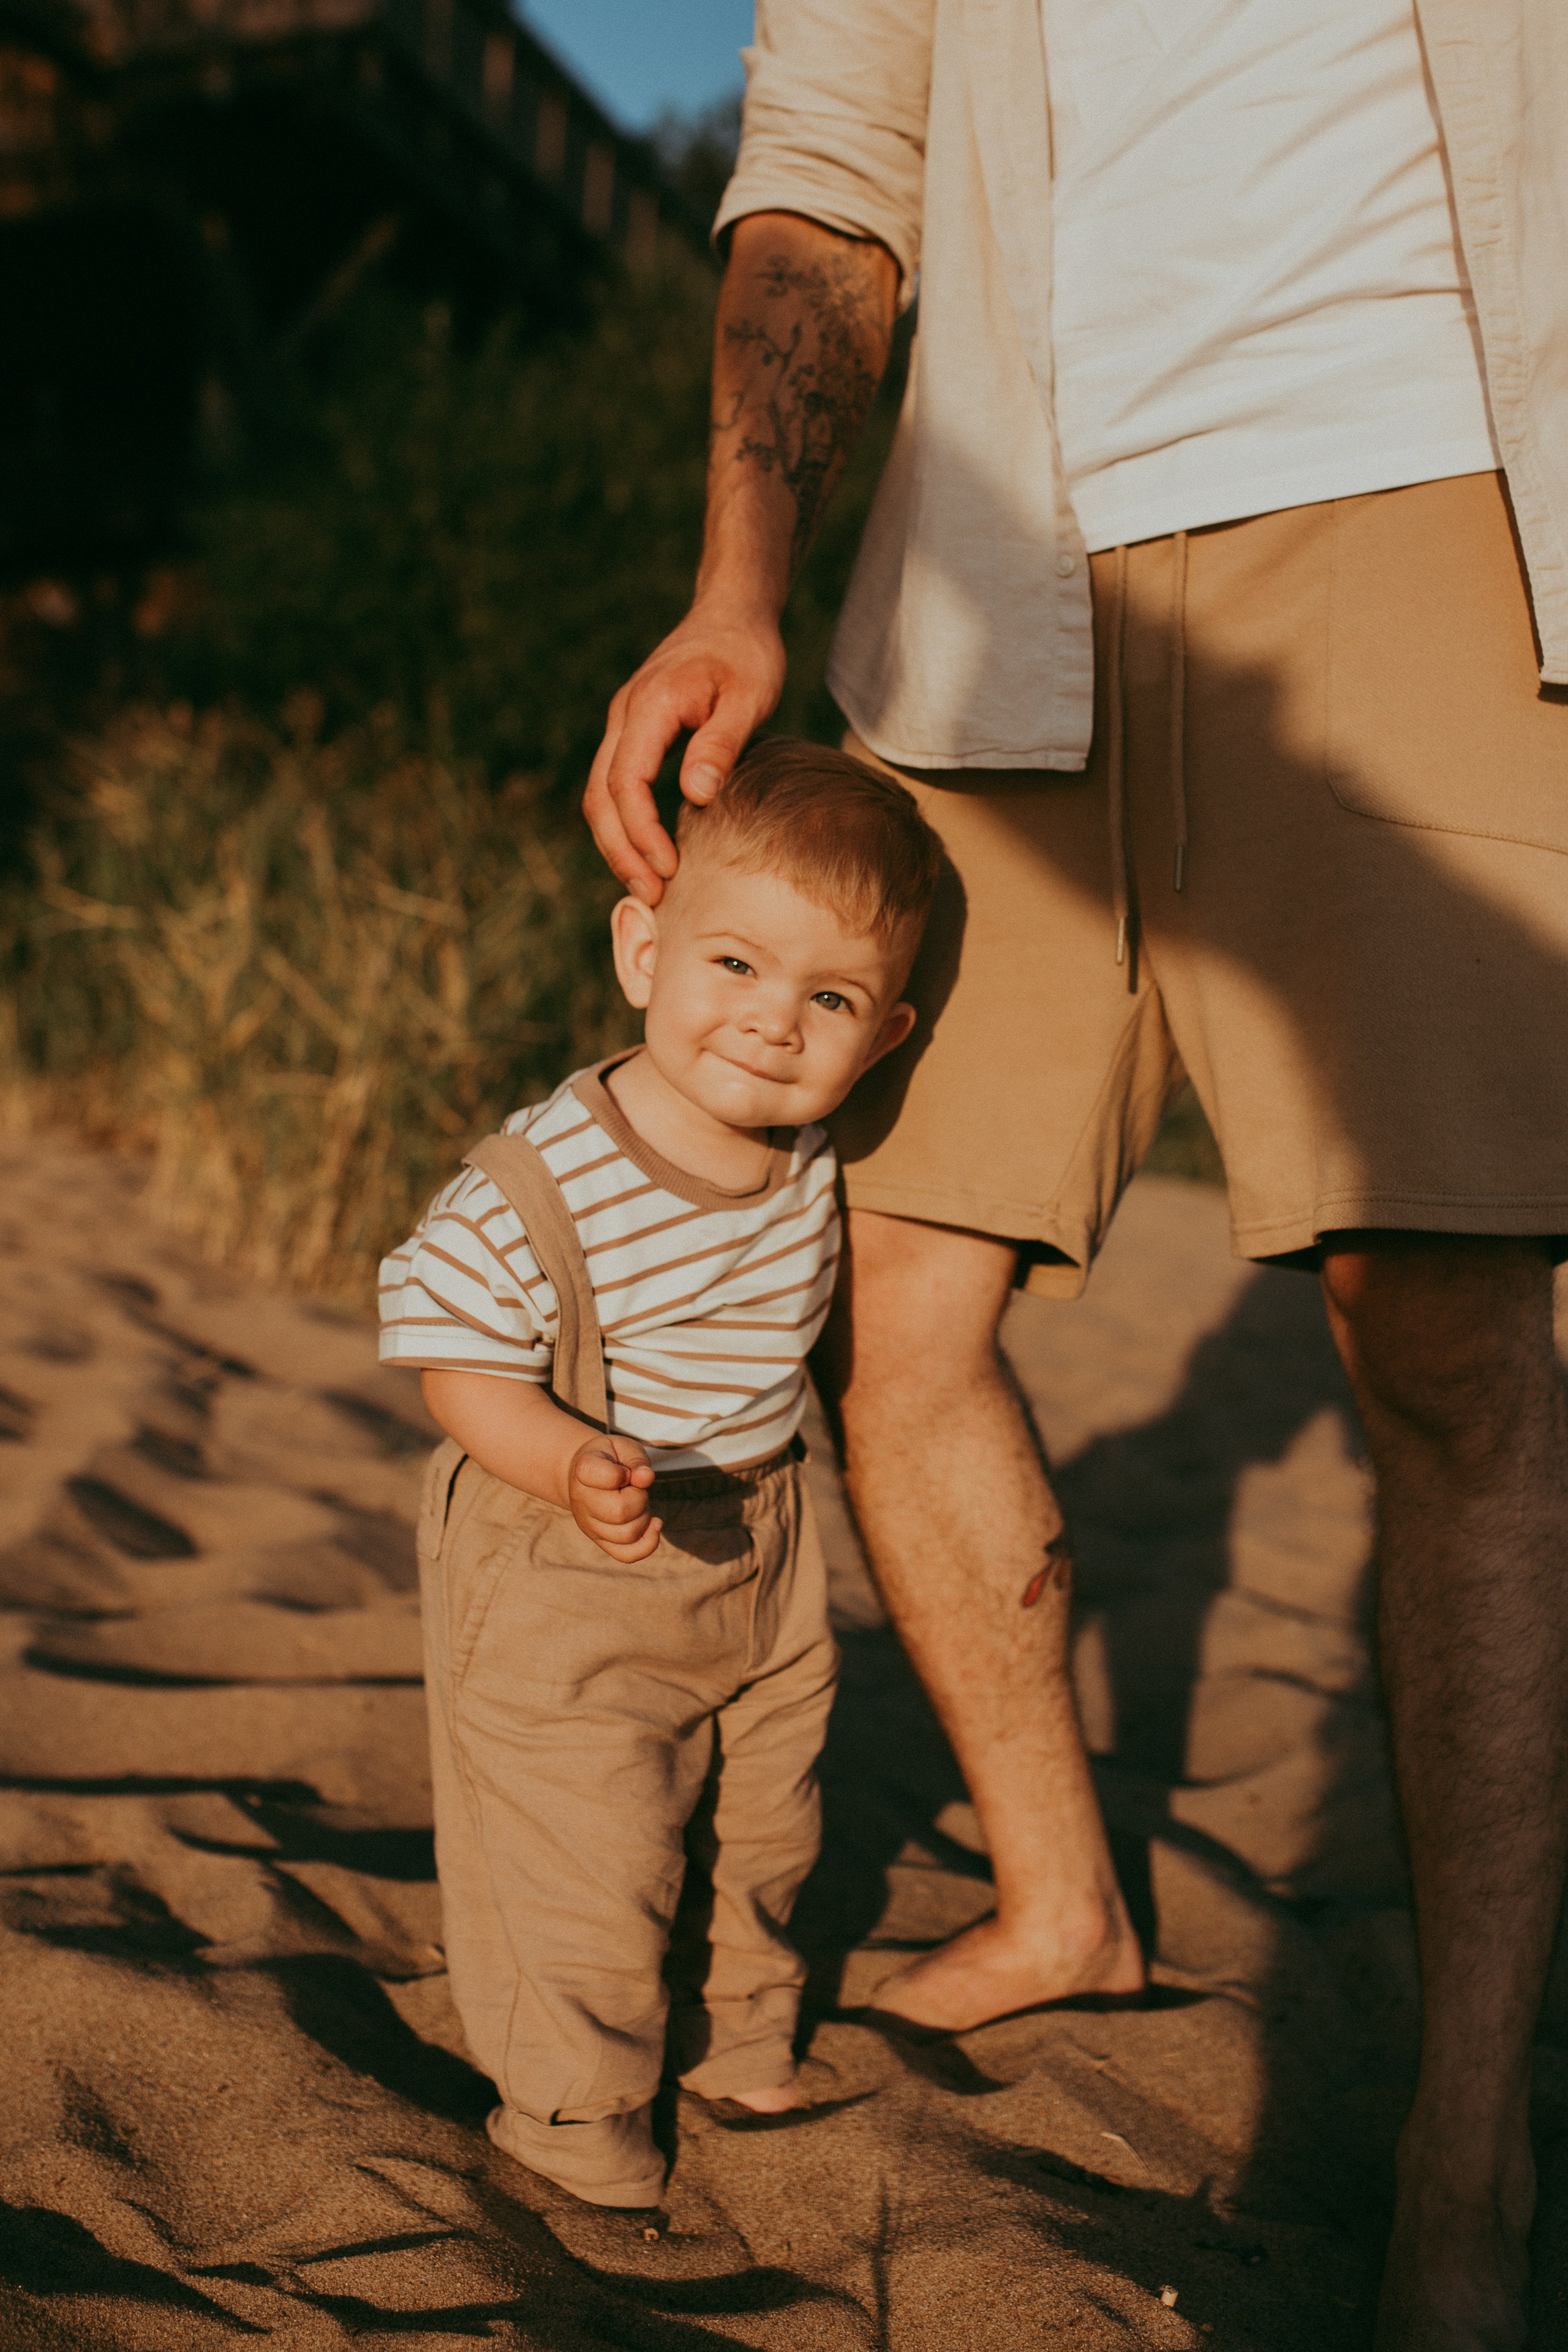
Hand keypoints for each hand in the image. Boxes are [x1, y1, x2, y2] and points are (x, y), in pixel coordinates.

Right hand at [567, 1432, 661, 1561]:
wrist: (584, 1475)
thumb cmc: (609, 1458)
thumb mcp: (623, 1447)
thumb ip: (636, 1459)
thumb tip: (646, 1478)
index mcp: (584, 1470)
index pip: (609, 1478)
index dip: (625, 1474)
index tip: (624, 1470)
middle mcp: (581, 1501)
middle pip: (620, 1512)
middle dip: (640, 1499)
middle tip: (635, 1488)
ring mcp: (589, 1525)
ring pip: (627, 1535)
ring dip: (644, 1518)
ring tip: (638, 1502)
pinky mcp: (600, 1540)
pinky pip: (626, 1555)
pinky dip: (647, 1544)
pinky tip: (655, 1525)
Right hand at [582, 597, 785, 902]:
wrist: (731, 613)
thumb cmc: (747, 653)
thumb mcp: (749, 694)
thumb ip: (722, 743)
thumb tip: (695, 794)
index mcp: (649, 705)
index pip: (626, 781)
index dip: (641, 832)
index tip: (669, 867)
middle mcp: (625, 716)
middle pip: (600, 795)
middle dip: (621, 850)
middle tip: (652, 895)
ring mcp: (624, 724)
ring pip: (600, 794)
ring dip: (618, 843)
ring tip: (648, 885)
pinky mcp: (634, 734)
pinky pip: (615, 786)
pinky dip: (625, 824)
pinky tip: (651, 852)